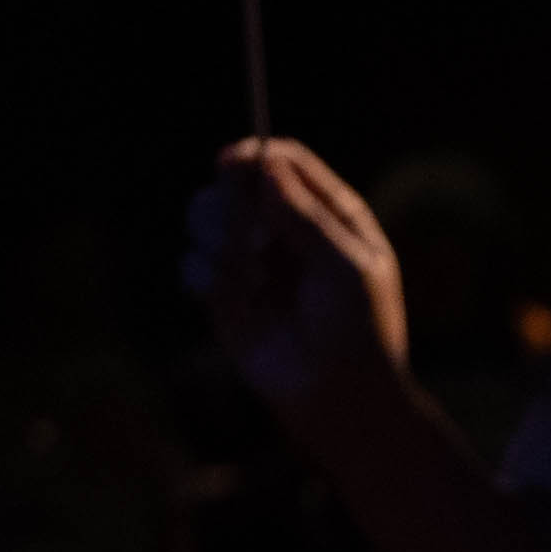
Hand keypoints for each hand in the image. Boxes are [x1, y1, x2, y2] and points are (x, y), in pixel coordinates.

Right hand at [185, 140, 411, 416]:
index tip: (234, 164)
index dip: (257, 156)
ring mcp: (252, 260)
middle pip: (234, 181)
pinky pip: (192, 263)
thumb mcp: (344, 265)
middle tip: (253, 237)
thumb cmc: (358, 330)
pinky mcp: (224, 294)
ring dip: (218, 238)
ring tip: (251, 273)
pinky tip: (236, 298)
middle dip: (231, 201)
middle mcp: (286, 230)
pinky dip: (207, 276)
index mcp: (330, 215)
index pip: (285, 163)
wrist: (339, 395)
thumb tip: (264, 164)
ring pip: (204, 215)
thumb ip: (304, 215)